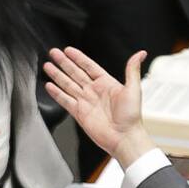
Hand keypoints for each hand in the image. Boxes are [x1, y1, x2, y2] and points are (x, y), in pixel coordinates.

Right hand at [43, 47, 152, 167]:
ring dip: (57, 75)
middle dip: (63, 63)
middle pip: (75, 73)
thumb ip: (132, 69)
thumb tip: (141, 53)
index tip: (68, 50)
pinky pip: (65, 101)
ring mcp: (85, 102)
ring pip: (68, 85)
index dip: (78, 58)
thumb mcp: (133, 89)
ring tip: (47, 66)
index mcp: (106, 83)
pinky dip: (57, 93)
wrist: (124, 137)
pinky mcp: (79, 113)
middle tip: (53, 53)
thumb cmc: (131, 116)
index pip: (89, 66)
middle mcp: (94, 91)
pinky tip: (49, 86)